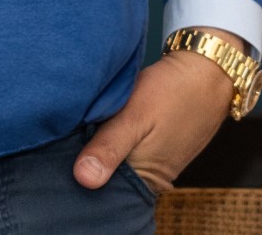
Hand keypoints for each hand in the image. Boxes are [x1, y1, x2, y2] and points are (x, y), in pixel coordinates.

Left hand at [73, 26, 242, 195]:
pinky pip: (123, 148)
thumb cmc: (172, 92)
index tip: (55, 152)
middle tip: (60, 132)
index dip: (77, 172)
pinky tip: (95, 120)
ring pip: (113, 160)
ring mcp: (151, 162)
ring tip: (74, 124)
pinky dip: (109, 136)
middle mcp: (148, 179)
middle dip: (84, 157)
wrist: (207, 71)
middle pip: (105, 176)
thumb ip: (110, 147)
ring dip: (95, 145)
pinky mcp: (152, 145)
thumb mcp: (136, 116)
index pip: (101, 189)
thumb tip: (83, 179)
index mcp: (145, 180)